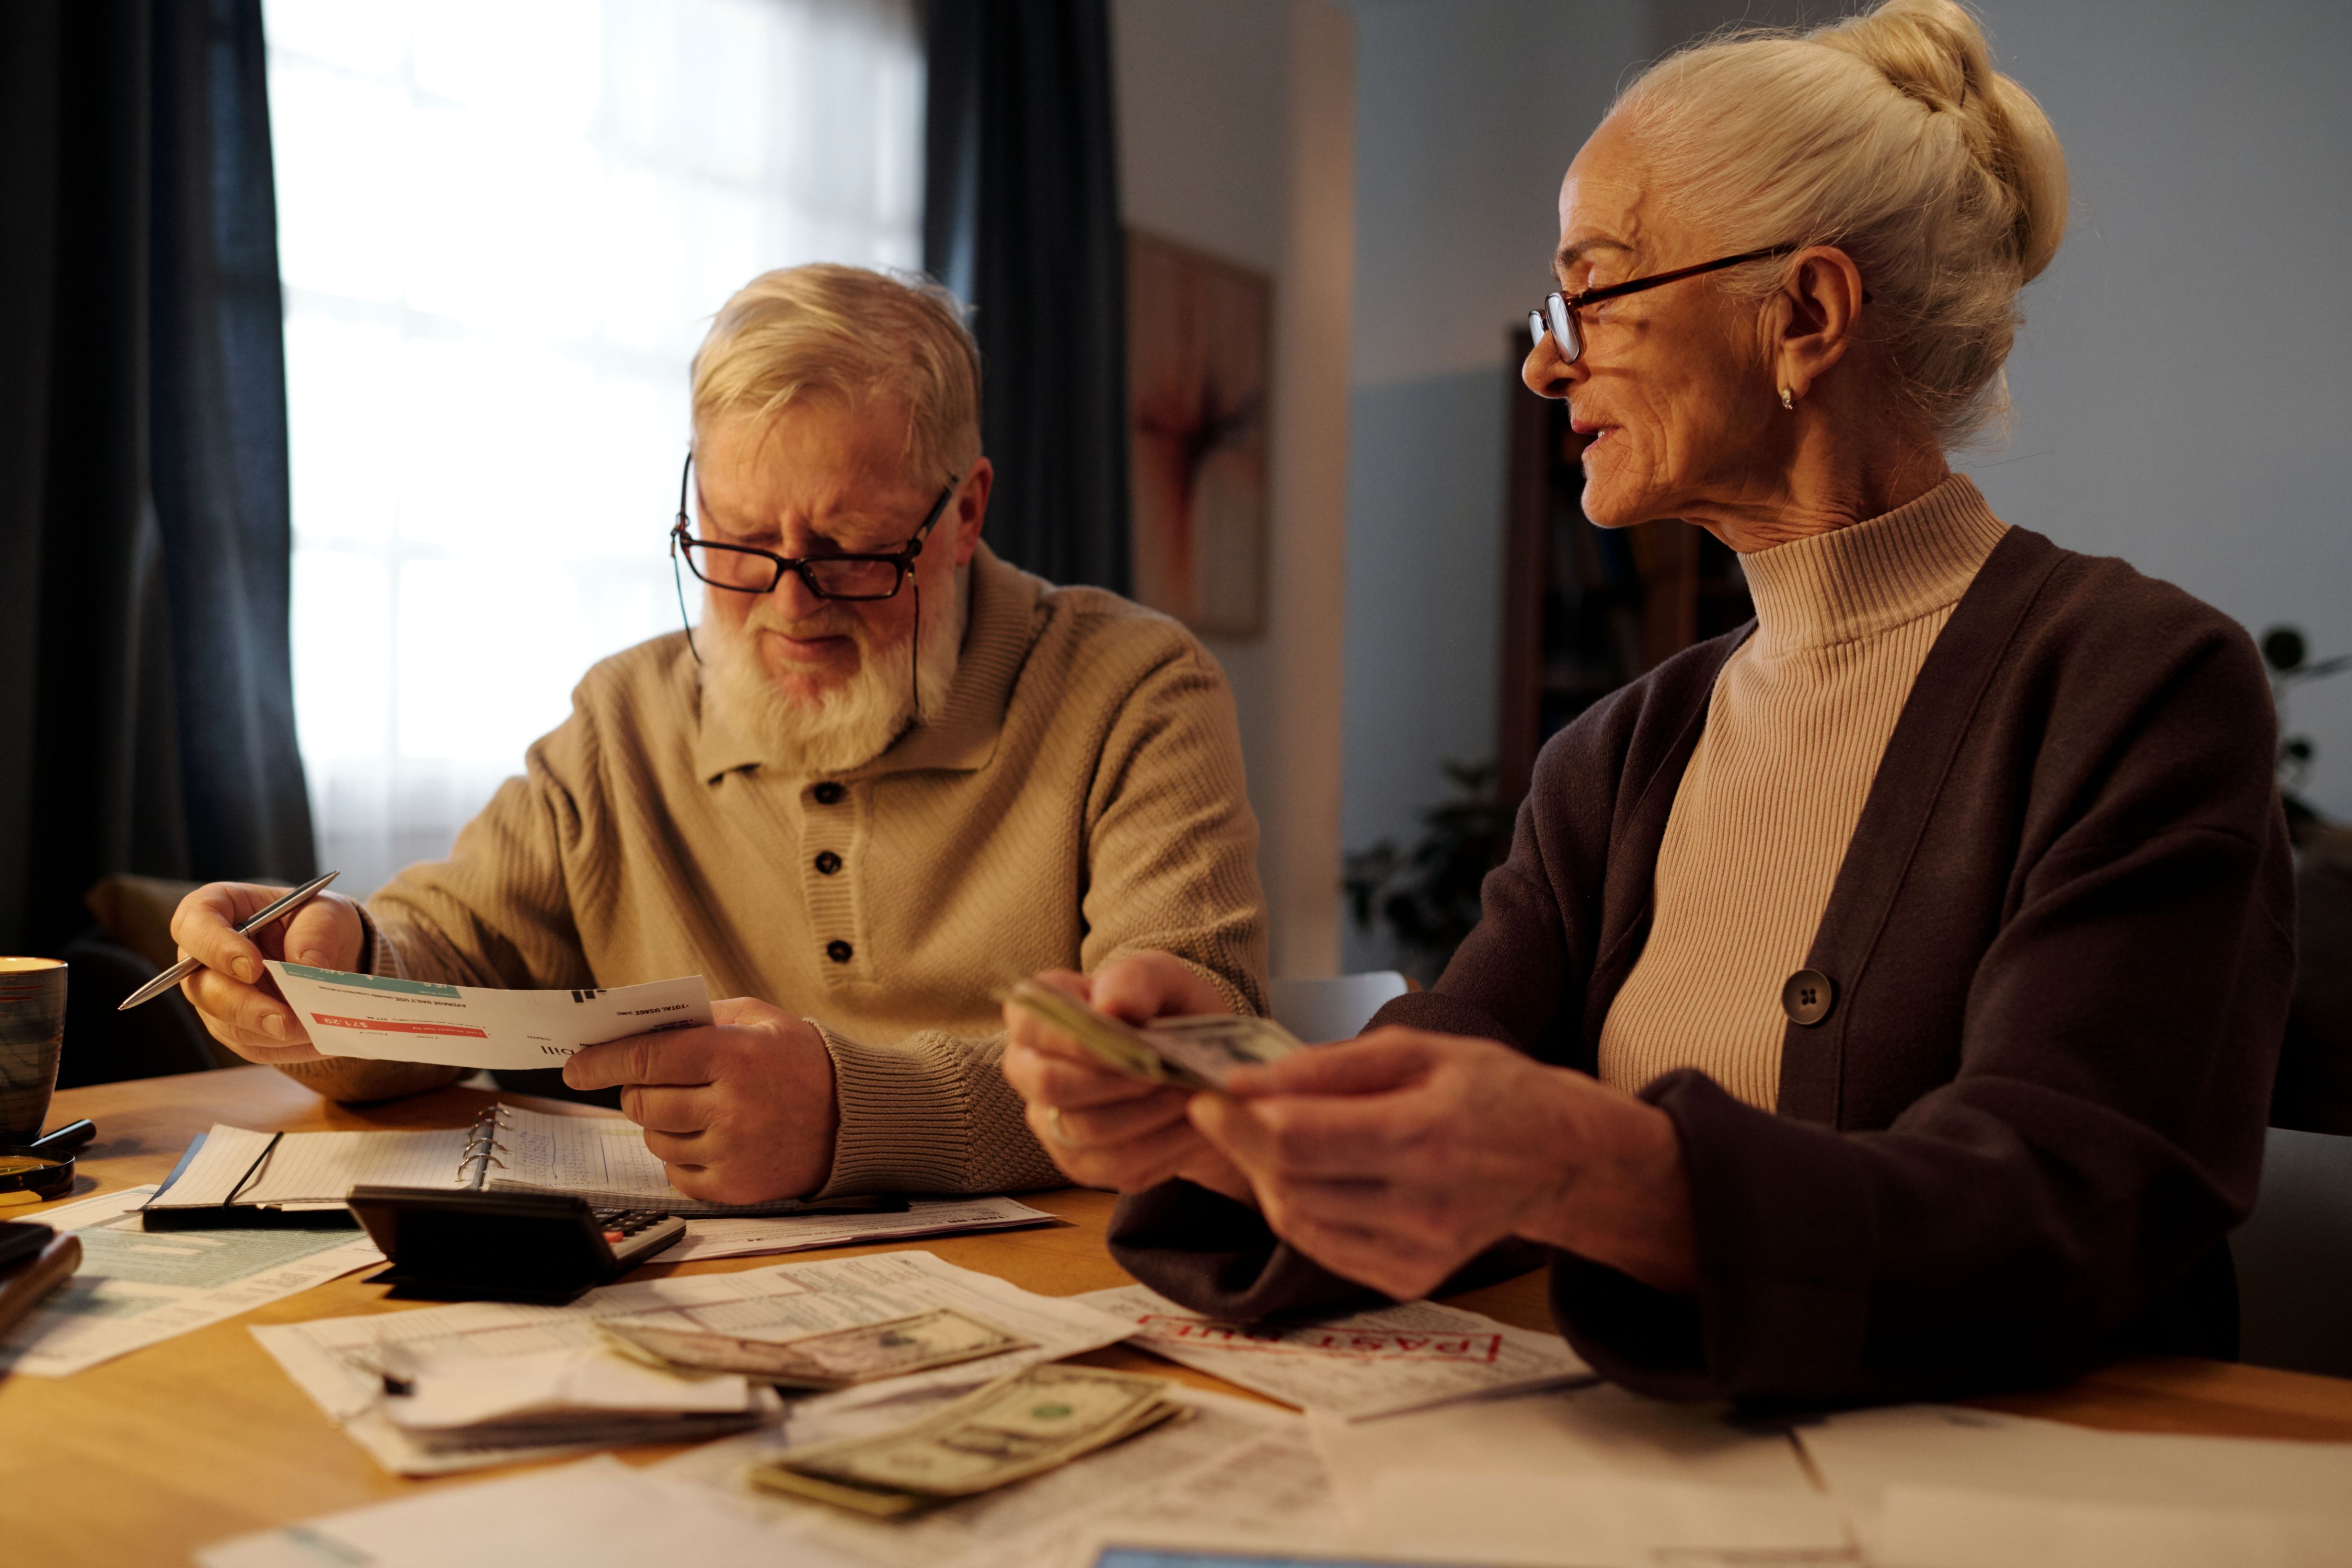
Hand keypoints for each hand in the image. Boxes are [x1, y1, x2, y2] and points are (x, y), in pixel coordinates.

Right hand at [170, 882, 366, 1065]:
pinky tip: (312, 1038)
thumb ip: (316, 933)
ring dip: (268, 1031)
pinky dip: (282, 1045)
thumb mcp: (328, 914)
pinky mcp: (234, 1027)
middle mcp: (204, 957)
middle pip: (201, 986)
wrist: (338, 957)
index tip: (252, 966)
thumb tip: (306, 965)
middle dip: (244, 1006)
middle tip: (284, 1019)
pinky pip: (249, 1044)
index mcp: (218, 910)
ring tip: (311, 1029)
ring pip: (225, 1023)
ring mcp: (215, 996)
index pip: (194, 924)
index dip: (215, 947)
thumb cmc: (321, 924)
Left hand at [562, 997, 838, 1204]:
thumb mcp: (759, 1018)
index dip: (601, 1062)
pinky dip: (680, 1156)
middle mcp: (731, 1106)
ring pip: (654, 1139)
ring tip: (695, 1108)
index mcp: (734, 1055)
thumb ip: (698, 1018)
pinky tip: (710, 1137)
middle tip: (651, 1082)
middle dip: (635, 1090)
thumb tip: (633, 1030)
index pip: (645, 1059)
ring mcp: (732, 1151)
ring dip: (660, 1123)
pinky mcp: (734, 1187)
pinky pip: (674, 1173)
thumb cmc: (800, 1060)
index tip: (575, 1066)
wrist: (853, 1118)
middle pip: (641, 1102)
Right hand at [999, 953, 1251, 1201]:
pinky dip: (1161, 1147)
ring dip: (1146, 1113)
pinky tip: (1191, 1126)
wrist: (1199, 1067)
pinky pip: (1114, 1166)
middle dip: (1116, 1079)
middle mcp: (1030, 1069)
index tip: (1128, 1038)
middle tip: (1166, 1071)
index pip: (1028, 1022)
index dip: (1073, 1036)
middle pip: (1050, 1084)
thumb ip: (1137, 979)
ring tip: (1188, 1094)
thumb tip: (1110, 1006)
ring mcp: (1051, 1122)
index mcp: (1038, 1013)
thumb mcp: (1166, 979)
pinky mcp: (1082, 1164)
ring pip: (1085, 1130)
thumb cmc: (1170, 1012)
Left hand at [1192, 1028, 1694, 1300]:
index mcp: (1426, 1137)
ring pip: (1296, 1221)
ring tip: (1279, 1137)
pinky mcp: (1410, 1279)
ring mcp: (1417, 1252)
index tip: (1207, 1095)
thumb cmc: (1492, 1090)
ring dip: (1266, 1177)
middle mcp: (1422, 1206)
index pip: (1300, 1141)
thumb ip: (1329, 1068)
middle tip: (1235, 1110)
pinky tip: (1313, 1175)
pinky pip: (1321, 1246)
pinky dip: (1298, 1208)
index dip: (1240, 1121)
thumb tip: (1244, 1082)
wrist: (1563, 1160)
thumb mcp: (1419, 1052)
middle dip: (1245, 1145)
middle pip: (1289, 1184)